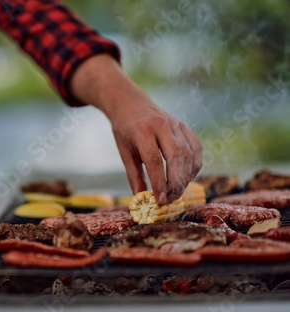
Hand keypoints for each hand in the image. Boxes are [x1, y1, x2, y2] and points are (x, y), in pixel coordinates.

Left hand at [70, 54, 202, 203]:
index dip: (159, 182)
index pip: (155, 161)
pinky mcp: (184, 126)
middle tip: (170, 200)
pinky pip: (196, 149)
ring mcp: (176, 125)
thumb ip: (134, 175)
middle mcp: (162, 126)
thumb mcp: (124, 152)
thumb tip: (141, 199)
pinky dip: (194, 166)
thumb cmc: (125, 129)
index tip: (159, 200)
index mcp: (143, 131)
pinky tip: (186, 178)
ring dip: (185, 178)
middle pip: (176, 158)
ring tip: (177, 193)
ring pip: (188, 155)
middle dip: (175, 183)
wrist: (130, 103)